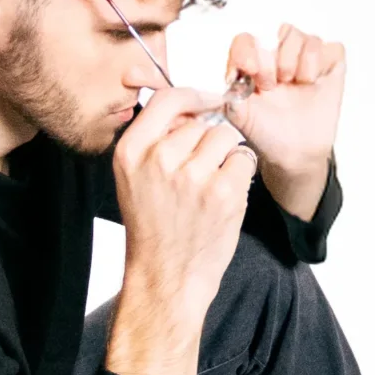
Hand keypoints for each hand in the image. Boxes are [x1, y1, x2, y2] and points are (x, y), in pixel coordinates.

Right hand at [111, 89, 259, 305]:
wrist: (165, 277)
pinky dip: (240, 176)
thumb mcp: (135, 179)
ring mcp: (191, 175)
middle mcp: (158, 159)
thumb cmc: (154, 229)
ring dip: (226, 156)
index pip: (167, 99)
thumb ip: (156, 141)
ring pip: (225, 136)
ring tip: (211, 187)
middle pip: (202, 121)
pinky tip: (224, 198)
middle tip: (199, 175)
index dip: (193, 97)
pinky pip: (243, 159)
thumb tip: (194, 106)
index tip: (206, 102)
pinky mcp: (222, 192)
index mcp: (131, 153)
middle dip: (208, 140)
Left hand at [222, 24, 344, 176]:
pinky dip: (319, 64)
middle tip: (272, 86)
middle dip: (273, 60)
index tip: (249, 70)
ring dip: (295, 62)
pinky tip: (312, 83)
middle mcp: (279, 55)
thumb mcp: (240, 115)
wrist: (294, 153)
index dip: (247, 49)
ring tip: (293, 84)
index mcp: (254, 62)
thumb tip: (235, 75)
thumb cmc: (266, 132)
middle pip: (277, 30)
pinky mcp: (330, 64)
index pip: (247, 39)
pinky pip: (330, 47)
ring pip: (302, 36)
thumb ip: (232, 93)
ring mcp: (305, 58)